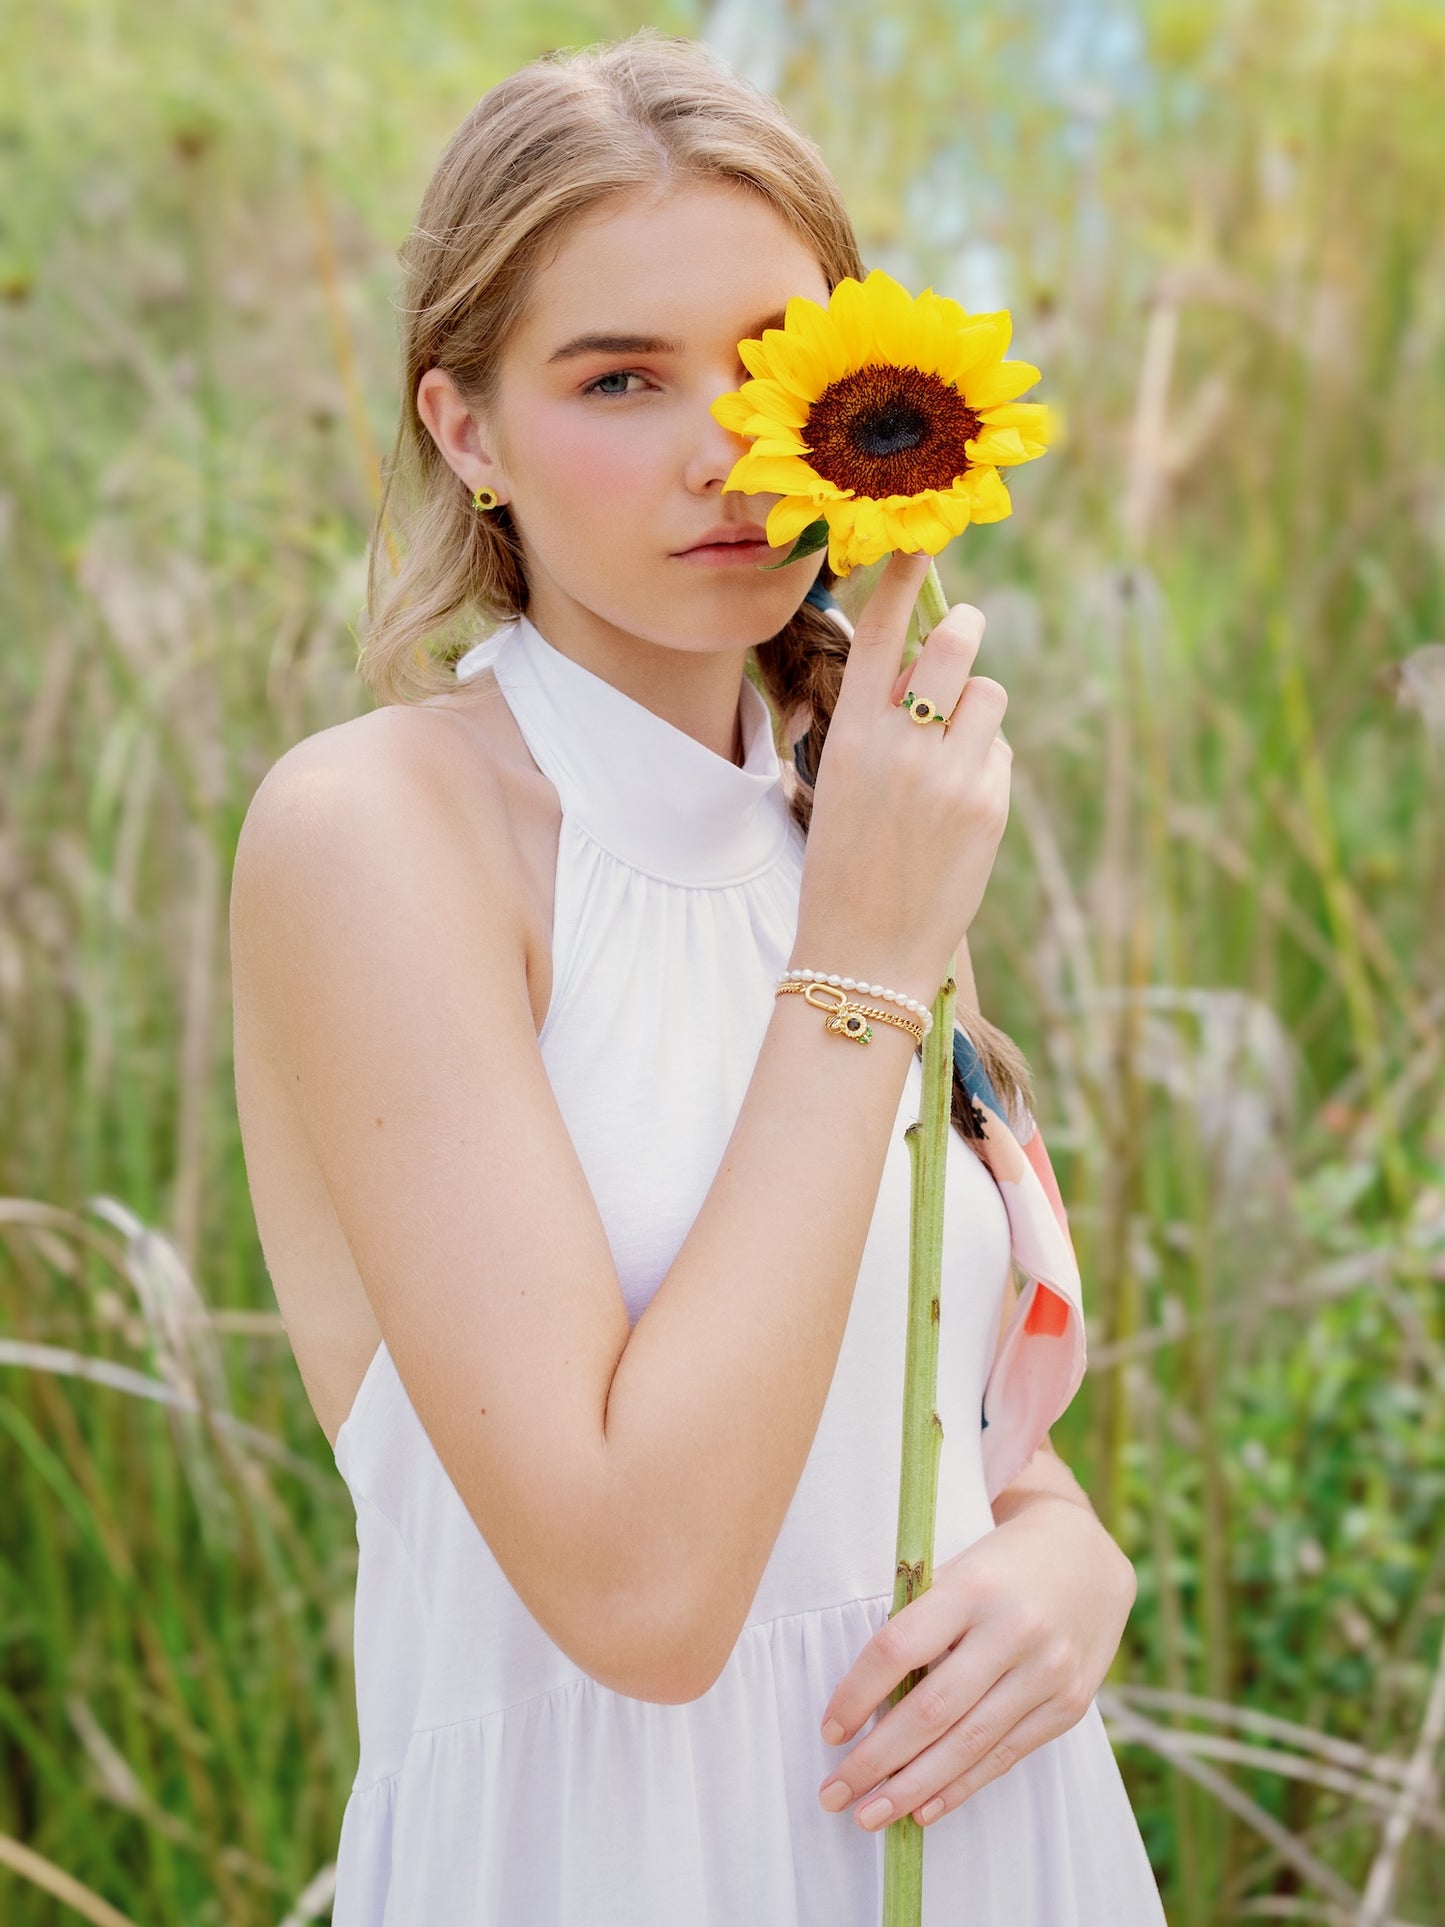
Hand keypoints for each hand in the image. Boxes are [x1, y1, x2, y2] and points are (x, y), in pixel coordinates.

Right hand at [792, 549, 1011, 1002]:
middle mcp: (900, 744)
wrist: (864, 949)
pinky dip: (985, 765)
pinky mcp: (988, 801)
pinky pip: (999, 750)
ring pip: (987, 694)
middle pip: (952, 645)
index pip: (877, 634)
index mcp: (850, 734)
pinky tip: (959, 809)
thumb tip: (928, 668)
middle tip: (965, 629)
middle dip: (964, 631)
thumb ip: (879, 723)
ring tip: (951, 756)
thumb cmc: (845, 866)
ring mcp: (949, 772)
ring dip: (975, 709)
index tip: (918, 542)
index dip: (901, 582)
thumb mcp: (841, 784)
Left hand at [814, 1496, 1136, 1831]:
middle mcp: (1014, 1631)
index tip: (828, 1732)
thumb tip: (863, 1699)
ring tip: (868, 1816)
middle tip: (833, 1794)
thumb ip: (917, 1621)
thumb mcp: (957, 1569)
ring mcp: (1047, 1673)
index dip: (857, 1695)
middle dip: (876, 1760)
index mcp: (973, 1587)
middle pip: (931, 1711)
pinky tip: (923, 1810)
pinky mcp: (1069, 1706)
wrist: (1088, 1558)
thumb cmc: (1000, 1565)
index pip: (899, 1648)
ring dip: (911, 1789)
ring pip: (968, 1746)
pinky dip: (960, 1787)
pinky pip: (1005, 1756)